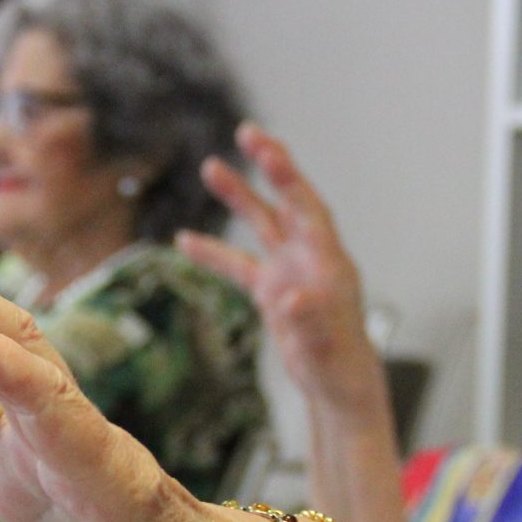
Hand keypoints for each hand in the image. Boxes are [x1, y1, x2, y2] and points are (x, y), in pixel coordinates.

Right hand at [177, 124, 384, 411]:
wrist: (338, 388)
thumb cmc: (338, 368)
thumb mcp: (322, 346)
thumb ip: (306, 319)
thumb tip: (288, 295)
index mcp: (328, 263)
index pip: (308, 208)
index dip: (288, 178)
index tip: (268, 151)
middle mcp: (310, 258)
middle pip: (288, 203)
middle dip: (270, 168)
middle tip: (248, 133)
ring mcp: (290, 271)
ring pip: (262, 225)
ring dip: (239, 197)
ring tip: (211, 167)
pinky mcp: (272, 291)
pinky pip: (238, 265)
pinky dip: (213, 254)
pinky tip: (183, 240)